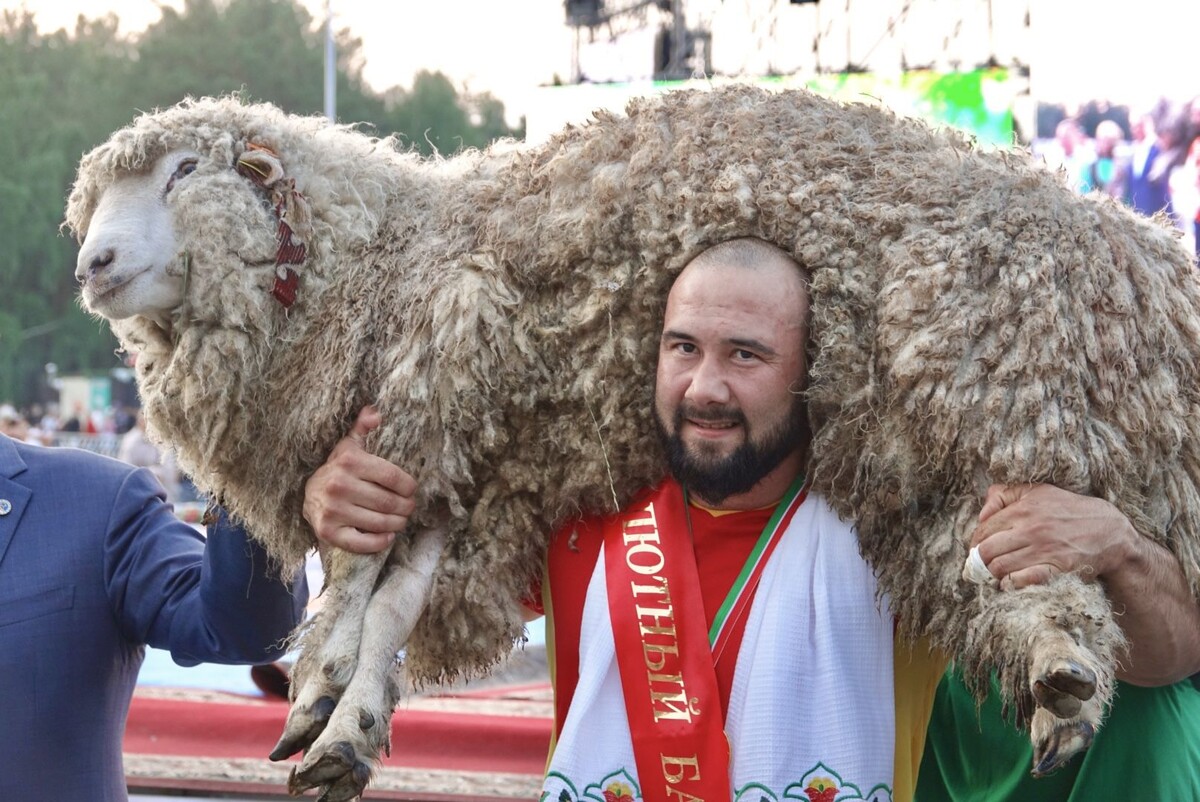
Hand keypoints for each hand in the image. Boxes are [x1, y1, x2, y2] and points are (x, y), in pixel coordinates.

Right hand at [303, 406, 415, 553]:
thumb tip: (375, 412)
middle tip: (409, 507)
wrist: (307, 496)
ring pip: (380, 522)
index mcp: (349, 461)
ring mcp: (333, 510)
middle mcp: (339, 485)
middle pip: (389, 502)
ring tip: (401, 520)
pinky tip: (388, 536)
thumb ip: (363, 428)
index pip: (392, 476)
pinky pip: (363, 542)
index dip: (409, 486)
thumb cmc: (338, 470)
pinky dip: (380, 542)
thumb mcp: (349, 446)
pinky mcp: (328, 532)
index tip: (411, 490)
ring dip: (398, 524)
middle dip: (406, 507)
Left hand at [971, 484, 1136, 589]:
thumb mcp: (1037, 491)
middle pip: (987, 550)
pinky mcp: (1058, 568)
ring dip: (992, 574)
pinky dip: (1011, 584)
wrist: (1109, 530)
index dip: (974, 542)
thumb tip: (982, 514)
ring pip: (1001, 567)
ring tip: (993, 575)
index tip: (975, 550)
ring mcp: (1044, 550)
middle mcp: (1031, 529)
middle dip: (979, 561)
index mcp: (1023, 509)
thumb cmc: (1068, 509)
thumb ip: (1004, 494)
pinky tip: (1009, 583)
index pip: (984, 530)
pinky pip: (1024, 580)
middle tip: (980, 566)